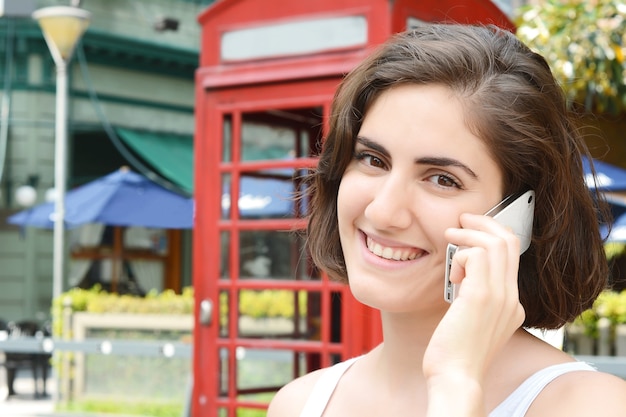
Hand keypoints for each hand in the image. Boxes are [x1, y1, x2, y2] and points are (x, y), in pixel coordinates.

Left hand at [423, 213, 525, 414]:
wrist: (456, 377)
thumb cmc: (456, 352)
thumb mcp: (472, 319)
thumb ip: (474, 297)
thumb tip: (462, 275)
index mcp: (512, 302)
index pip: (513, 253)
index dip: (491, 234)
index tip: (469, 230)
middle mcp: (511, 297)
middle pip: (509, 240)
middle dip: (483, 221)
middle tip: (461, 219)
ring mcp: (500, 296)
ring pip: (494, 242)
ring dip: (468, 233)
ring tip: (450, 237)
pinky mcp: (481, 297)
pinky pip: (475, 255)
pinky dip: (460, 255)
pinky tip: (451, 276)